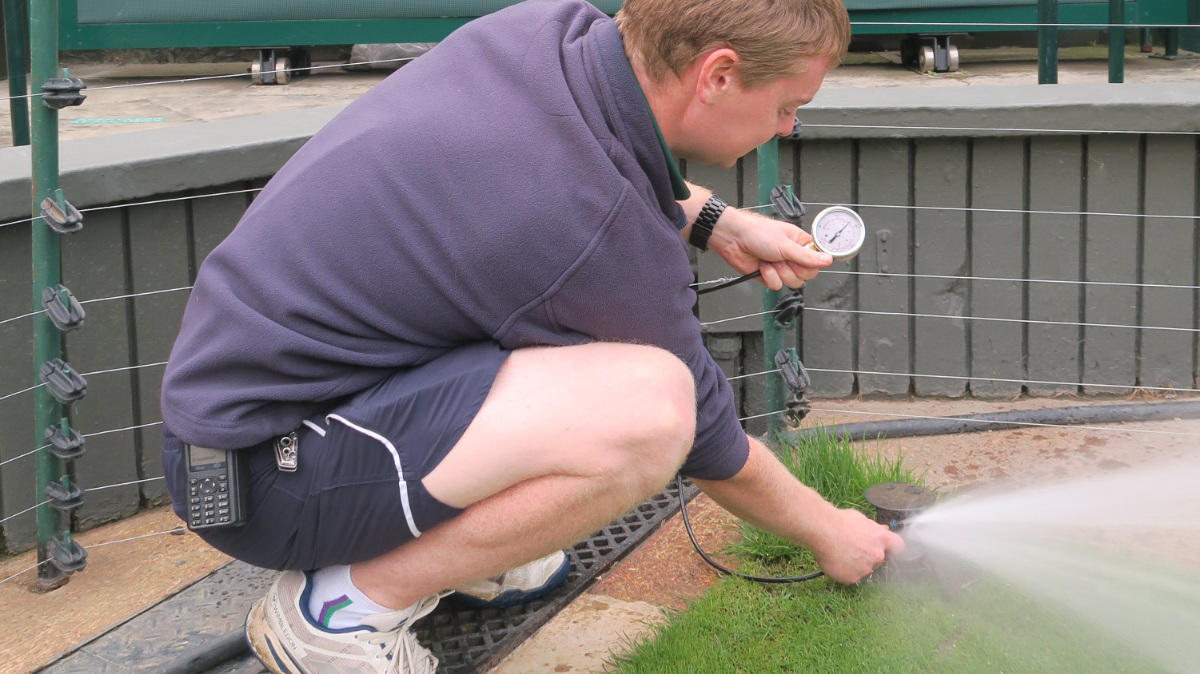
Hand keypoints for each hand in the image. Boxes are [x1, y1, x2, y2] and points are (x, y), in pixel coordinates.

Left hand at [708, 207, 832, 290]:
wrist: (734, 239)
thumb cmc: (757, 232)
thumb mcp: (786, 244)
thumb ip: (807, 256)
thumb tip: (828, 260)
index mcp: (800, 243)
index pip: (818, 260)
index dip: (813, 263)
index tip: (805, 260)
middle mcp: (792, 255)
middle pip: (807, 275)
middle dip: (794, 268)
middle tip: (784, 258)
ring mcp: (781, 267)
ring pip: (792, 282)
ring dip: (780, 272)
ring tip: (770, 259)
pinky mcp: (769, 276)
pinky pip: (776, 285)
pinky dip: (768, 276)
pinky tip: (762, 265)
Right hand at [812, 508, 904, 583]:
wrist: (823, 532)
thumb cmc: (840, 522)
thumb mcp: (861, 519)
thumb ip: (874, 528)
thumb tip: (883, 529)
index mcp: (882, 539)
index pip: (899, 547)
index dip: (893, 548)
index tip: (888, 548)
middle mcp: (877, 556)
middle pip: (878, 559)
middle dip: (868, 555)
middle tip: (853, 548)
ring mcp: (866, 568)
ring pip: (863, 568)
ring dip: (855, 563)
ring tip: (840, 553)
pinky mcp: (853, 578)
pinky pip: (851, 576)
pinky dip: (844, 571)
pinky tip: (835, 561)